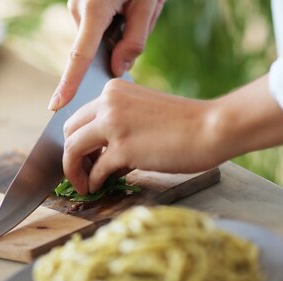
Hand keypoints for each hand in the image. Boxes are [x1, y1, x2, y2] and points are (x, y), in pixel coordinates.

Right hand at [48, 0, 165, 110]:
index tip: (56, 104)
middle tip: (139, 16)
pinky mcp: (79, 1)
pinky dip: (111, 23)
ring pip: (96, 36)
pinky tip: (125, 3)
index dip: (69, 83)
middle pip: (93, 47)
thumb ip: (134, 41)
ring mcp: (76, 3)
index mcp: (94, 8)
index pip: (79, 56)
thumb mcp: (149, 3)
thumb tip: (117, 70)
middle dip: (117, 46)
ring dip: (117, 31)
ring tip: (135, 3)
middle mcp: (78, 7)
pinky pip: (94, 24)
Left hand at [62, 75, 282, 194]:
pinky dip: (92, 182)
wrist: (212, 128)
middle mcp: (108, 103)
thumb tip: (101, 156)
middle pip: (70, 132)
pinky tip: (98, 188)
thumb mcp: (144, 112)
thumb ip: (120, 124)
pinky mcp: (122, 149)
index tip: (83, 157)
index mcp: (113, 90)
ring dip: (74, 171)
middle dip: (71, 156)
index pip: (79, 117)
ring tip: (84, 184)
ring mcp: (113, 125)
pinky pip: (95, 170)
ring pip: (73, 150)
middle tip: (80, 173)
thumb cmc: (185, 124)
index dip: (77, 140)